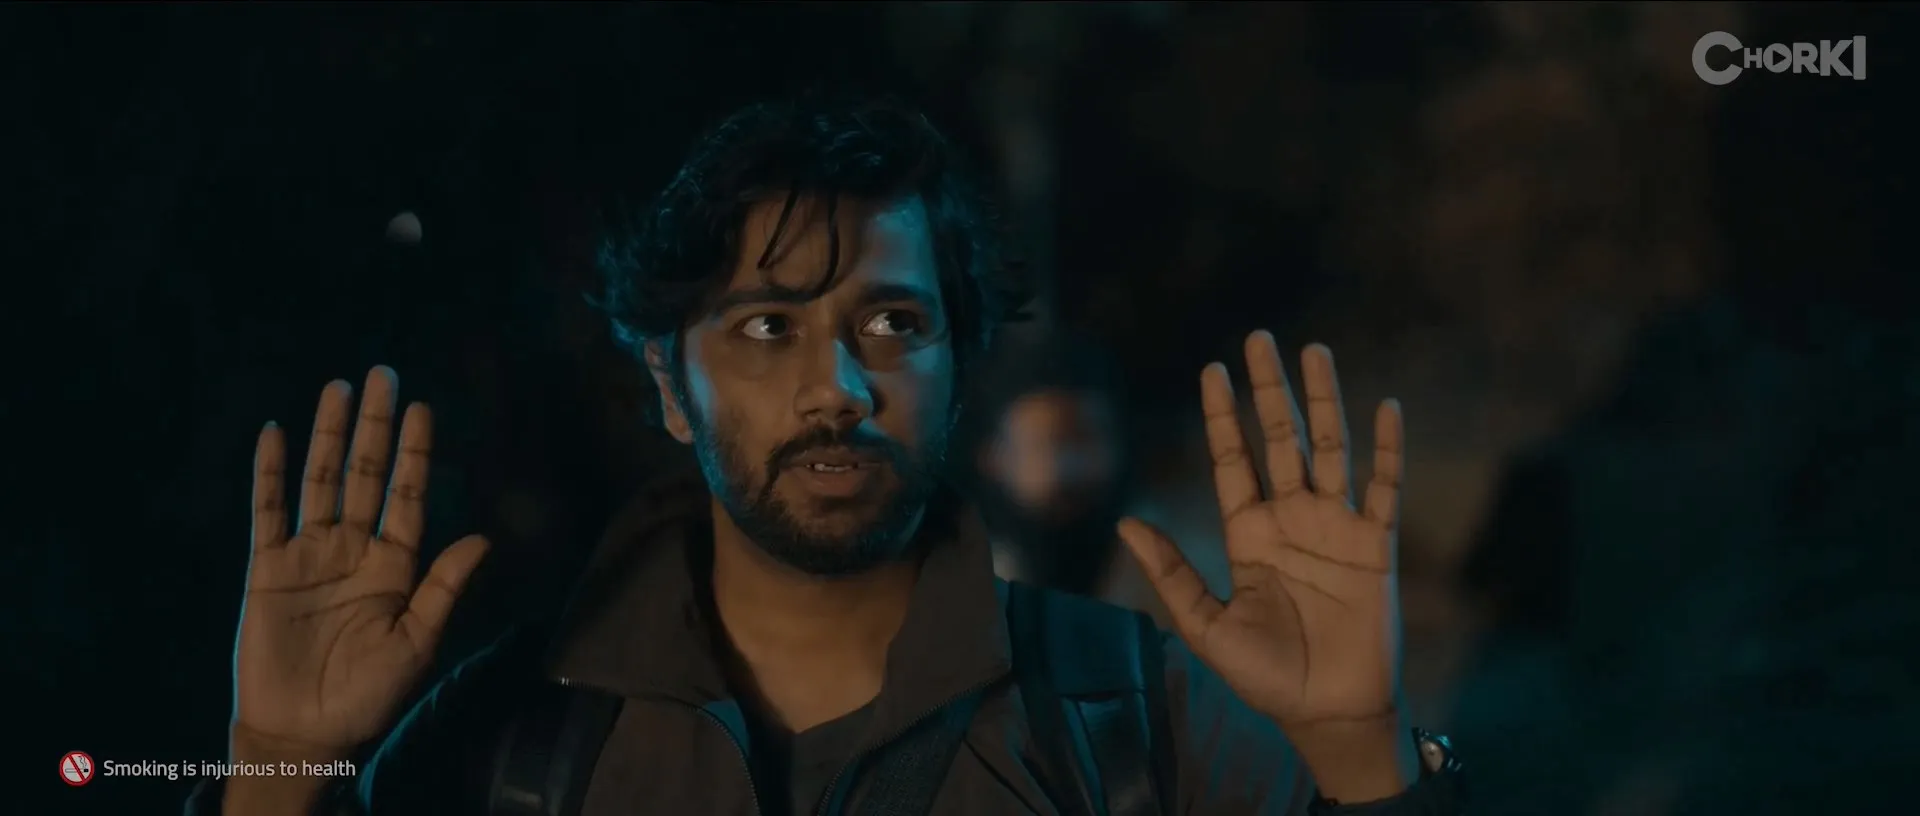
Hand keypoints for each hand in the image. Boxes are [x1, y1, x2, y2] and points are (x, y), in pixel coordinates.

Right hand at [233, 367, 488, 753]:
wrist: (307, 731)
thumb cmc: (371, 693)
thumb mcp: (419, 642)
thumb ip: (445, 587)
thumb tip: (482, 537)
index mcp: (395, 565)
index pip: (407, 495)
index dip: (415, 453)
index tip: (423, 408)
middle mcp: (354, 549)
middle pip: (365, 474)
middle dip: (375, 426)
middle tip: (384, 373)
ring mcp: (310, 555)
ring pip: (321, 481)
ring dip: (329, 435)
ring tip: (339, 388)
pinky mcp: (268, 569)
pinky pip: (267, 512)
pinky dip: (271, 473)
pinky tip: (276, 434)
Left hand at [1119, 332, 1402, 730]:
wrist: (1327, 712)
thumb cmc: (1265, 676)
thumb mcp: (1205, 625)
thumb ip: (1171, 573)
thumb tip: (1124, 523)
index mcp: (1249, 534)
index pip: (1233, 460)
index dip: (1222, 416)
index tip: (1212, 371)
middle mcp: (1291, 520)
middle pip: (1279, 439)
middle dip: (1269, 390)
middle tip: (1260, 338)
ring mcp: (1335, 528)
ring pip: (1330, 449)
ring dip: (1324, 402)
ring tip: (1315, 352)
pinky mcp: (1374, 547)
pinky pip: (1384, 489)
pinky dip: (1387, 449)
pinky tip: (1386, 409)